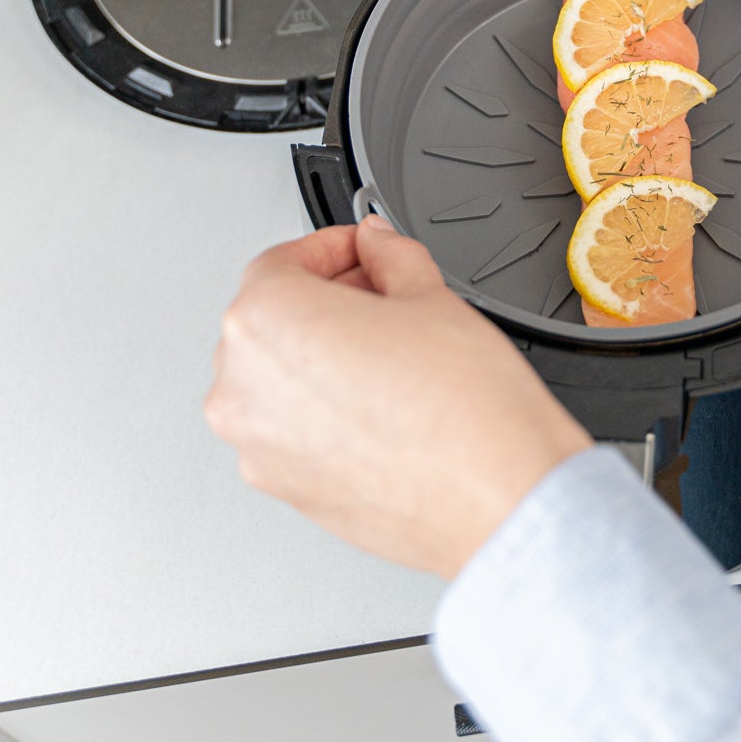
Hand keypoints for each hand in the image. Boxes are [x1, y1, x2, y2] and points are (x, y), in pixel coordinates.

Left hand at [205, 218, 589, 576]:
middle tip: (384, 296)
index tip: (362, 251)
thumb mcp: (430, 296)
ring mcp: (258, 446)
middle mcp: (243, 387)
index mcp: (265, 323)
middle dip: (328, 301)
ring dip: (322, 356)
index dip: (331, 249)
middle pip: (272, 321)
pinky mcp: (284, 488)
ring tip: (390, 354)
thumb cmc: (464, 409)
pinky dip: (323, 409)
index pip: (280, 263)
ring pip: (278, 379)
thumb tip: (377, 245)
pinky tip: (382, 401)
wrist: (497, 496)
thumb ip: (390, 255)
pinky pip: (291, 430)